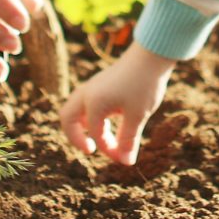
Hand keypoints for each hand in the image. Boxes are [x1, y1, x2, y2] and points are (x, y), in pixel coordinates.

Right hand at [61, 47, 175, 165]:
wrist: (151, 56)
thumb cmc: (144, 84)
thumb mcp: (137, 115)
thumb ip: (128, 140)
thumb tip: (126, 162)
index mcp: (94, 103)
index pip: (96, 134)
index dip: (109, 150)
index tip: (125, 157)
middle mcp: (87, 94)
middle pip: (67, 118)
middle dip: (75, 137)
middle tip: (90, 149)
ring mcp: (91, 87)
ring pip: (74, 110)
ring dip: (81, 126)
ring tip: (99, 138)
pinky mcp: (99, 85)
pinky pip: (84, 104)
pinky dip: (89, 117)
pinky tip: (107, 123)